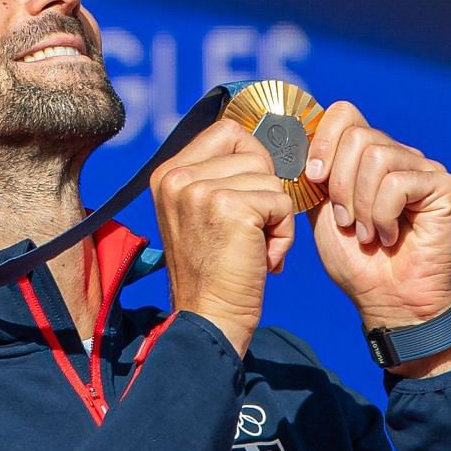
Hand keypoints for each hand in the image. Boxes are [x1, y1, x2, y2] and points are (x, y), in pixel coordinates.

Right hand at [150, 120, 297, 355]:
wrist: (209, 318)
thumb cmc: (214, 272)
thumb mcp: (201, 213)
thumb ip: (217, 175)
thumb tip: (263, 140)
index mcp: (167, 173)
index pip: (228, 132)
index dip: (251, 160)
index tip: (247, 198)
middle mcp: (177, 177)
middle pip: (253, 152)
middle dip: (264, 191)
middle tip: (248, 231)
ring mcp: (200, 191)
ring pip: (270, 178)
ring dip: (274, 215)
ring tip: (252, 247)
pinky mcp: (231, 208)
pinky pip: (281, 201)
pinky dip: (283, 233)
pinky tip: (262, 257)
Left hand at [304, 102, 450, 336]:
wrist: (385, 298)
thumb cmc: (354, 259)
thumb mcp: (321, 210)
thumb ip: (314, 174)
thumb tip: (294, 137)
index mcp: (365, 155)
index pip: (343, 113)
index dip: (323, 139)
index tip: (314, 176)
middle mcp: (396, 153)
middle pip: (357, 135)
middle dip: (339, 183)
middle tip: (346, 221)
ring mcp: (421, 167)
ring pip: (377, 157)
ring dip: (361, 204)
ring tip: (366, 233)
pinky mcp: (442, 185)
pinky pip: (398, 183)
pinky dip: (384, 215)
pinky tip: (390, 235)